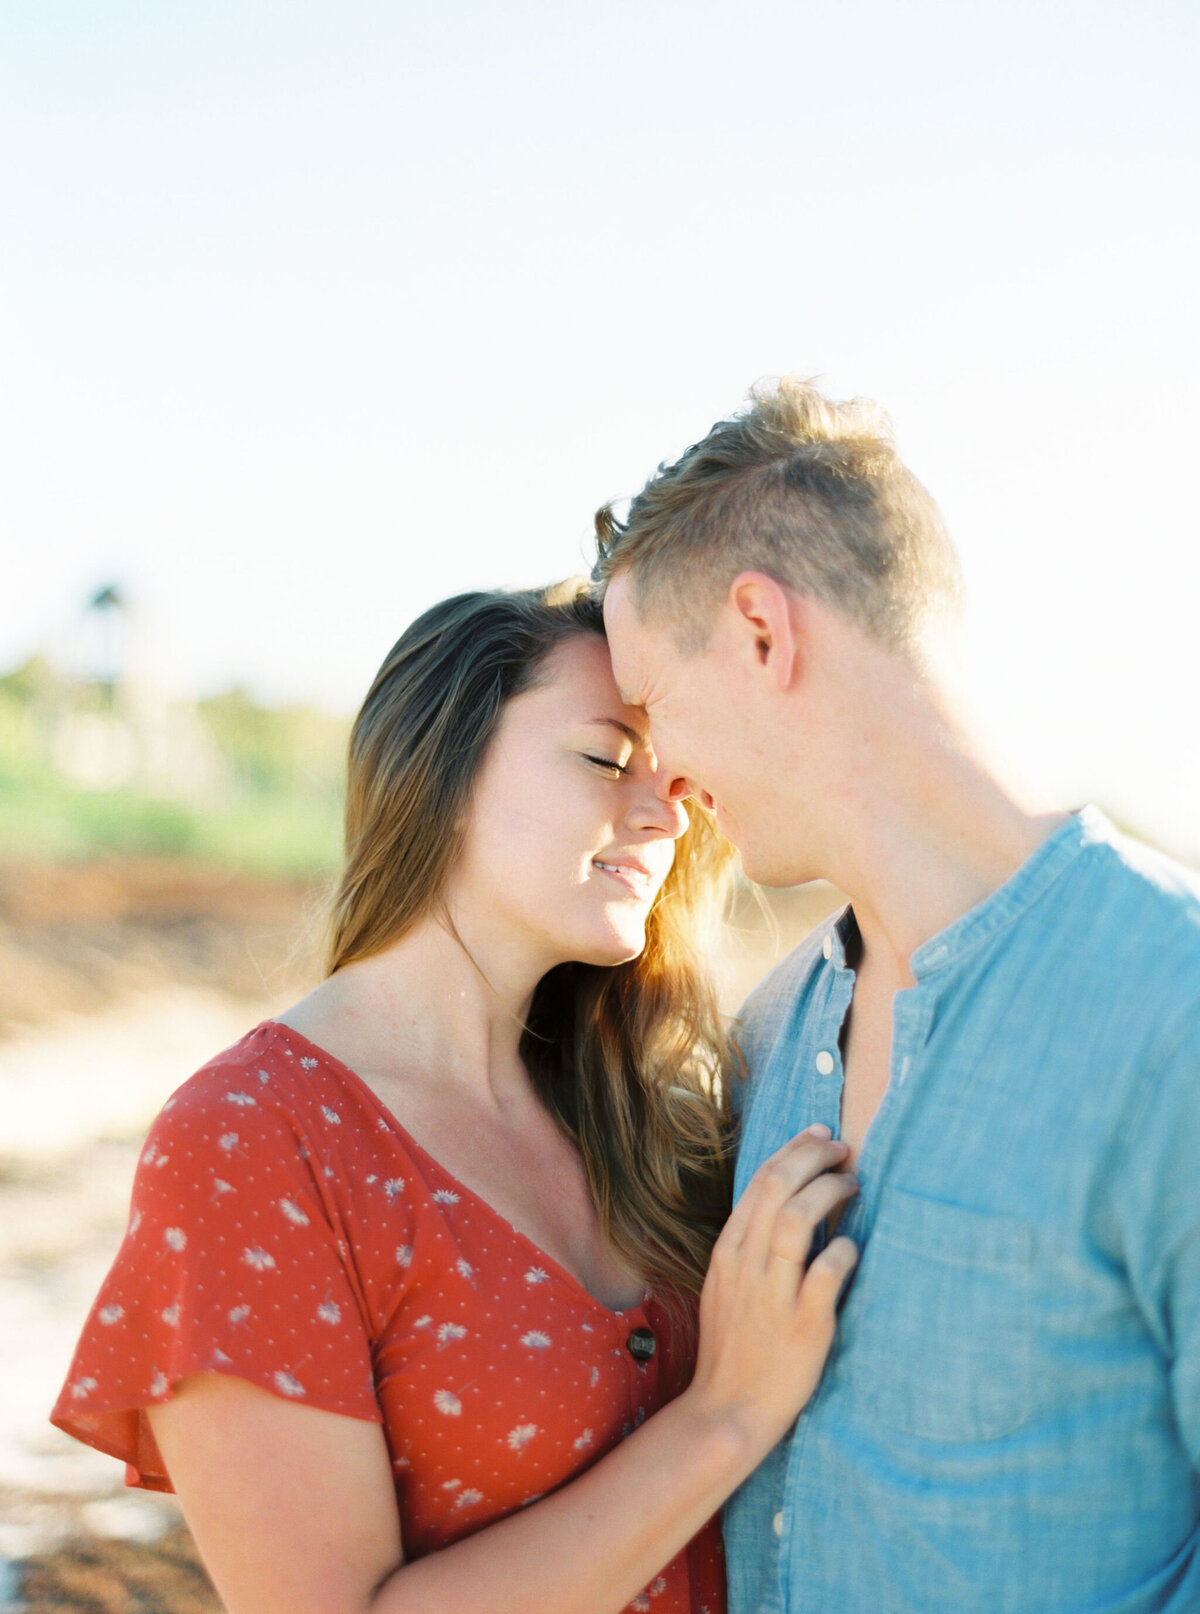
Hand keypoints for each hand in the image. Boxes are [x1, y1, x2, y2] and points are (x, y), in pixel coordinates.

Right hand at [685, 1125, 857, 1453]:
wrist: (730, 1408)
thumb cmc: (736, 1346)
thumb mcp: (729, 1285)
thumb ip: (753, 1244)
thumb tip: (791, 1202)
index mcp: (729, 1250)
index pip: (760, 1180)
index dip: (794, 1151)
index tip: (820, 1136)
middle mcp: (747, 1263)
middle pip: (779, 1186)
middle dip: (814, 1157)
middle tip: (843, 1150)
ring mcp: (773, 1292)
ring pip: (799, 1218)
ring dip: (831, 1192)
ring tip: (854, 1186)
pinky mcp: (803, 1324)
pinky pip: (827, 1271)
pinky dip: (844, 1249)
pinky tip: (854, 1247)